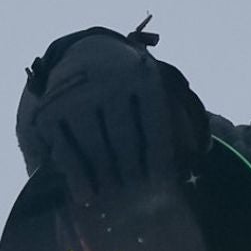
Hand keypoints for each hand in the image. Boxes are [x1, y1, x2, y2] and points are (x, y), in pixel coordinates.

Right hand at [20, 27, 198, 200]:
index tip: (163, 187)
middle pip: (124, 141)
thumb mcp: (155, 87)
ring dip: (107, 179)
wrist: (87, 50)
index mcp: (141, 76)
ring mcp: (76, 96)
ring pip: (95, 148)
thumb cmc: (131, 83)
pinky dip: (77, 176)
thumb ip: (177, 115)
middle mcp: (107, 82)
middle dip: (133, 174)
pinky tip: (87, 196)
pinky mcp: (50, 112)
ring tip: (116, 201)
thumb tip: (200, 154)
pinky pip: (66, 151)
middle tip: (139, 199)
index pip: (154, 126)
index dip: (159, 160)